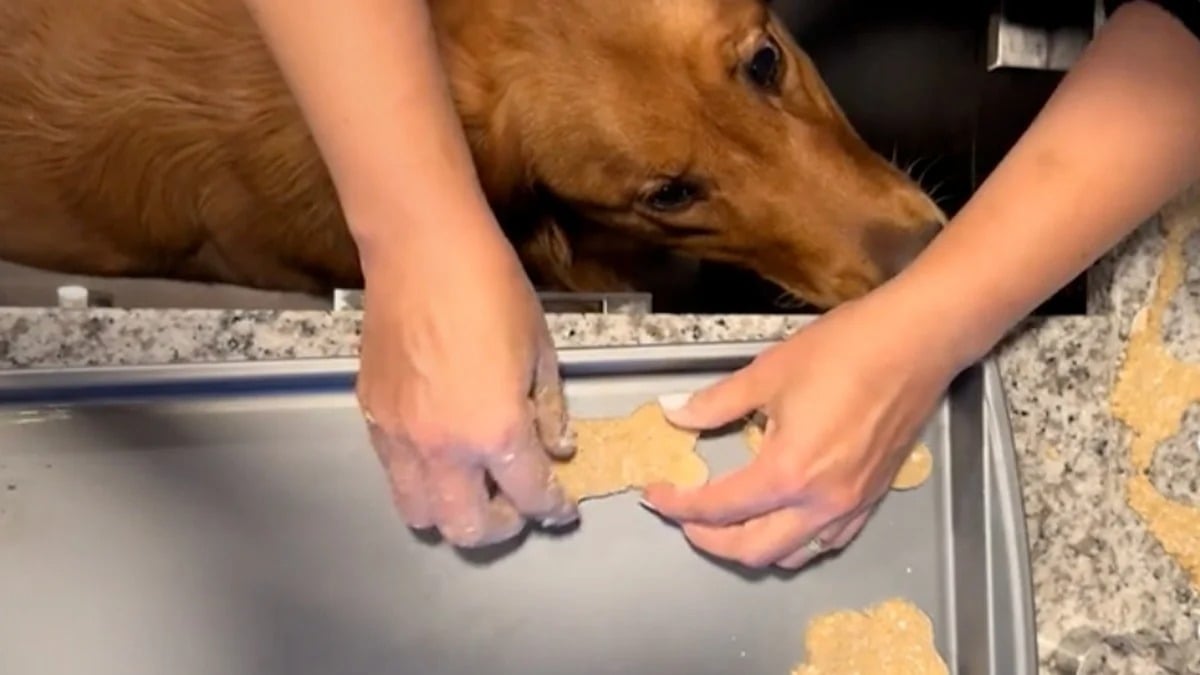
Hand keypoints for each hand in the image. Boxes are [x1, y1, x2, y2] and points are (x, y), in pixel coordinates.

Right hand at [354, 224, 577, 547]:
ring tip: (472, 488)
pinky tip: (439, 452)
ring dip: (453, 512)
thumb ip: (547, 408)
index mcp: (497, 429)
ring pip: (421, 514)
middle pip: (469, 528)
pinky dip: (421, 478)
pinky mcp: (373, 417)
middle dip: (502, 526)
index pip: (529, 495)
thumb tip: (555, 446)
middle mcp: (445, 448)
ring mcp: (401, 437)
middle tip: (516, 504)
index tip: (561, 508)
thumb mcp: (539, 349)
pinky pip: (394, 473)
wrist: (421, 251)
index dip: (553, 508)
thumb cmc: (490, 289)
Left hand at [641, 297, 966, 569]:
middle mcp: (820, 503)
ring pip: (792, 554)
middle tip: (685, 516)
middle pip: (752, 550)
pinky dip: (795, 540)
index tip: (655, 494)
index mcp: (787, 472)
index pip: (719, 507)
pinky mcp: (872, 498)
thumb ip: (717, 402)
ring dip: (752, 546)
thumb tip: (675, 413)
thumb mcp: (768, 373)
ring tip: (728, 520)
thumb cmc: (844, 351)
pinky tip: (781, 517)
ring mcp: (851, 506)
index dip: (678, 505)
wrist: (917, 342)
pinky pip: (828, 541)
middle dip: (709, 539)